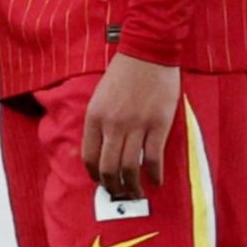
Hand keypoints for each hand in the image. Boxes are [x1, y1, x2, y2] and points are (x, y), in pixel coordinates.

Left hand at [81, 53, 181, 199]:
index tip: (101, 182)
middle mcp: (112, 124)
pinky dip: (154, 174)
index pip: (89, 156)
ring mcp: (136, 126)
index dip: (94, 175)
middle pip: (109, 168)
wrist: (148, 52)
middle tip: (119, 194)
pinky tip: (156, 181)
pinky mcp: (158, 125)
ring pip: (130, 168)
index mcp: (94, 116)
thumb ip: (99, 121)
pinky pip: (154, 158)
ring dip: (133, 186)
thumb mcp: (100, 96)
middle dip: (113, 187)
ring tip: (137, 193)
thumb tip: (102, 149)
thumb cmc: (124, 73)